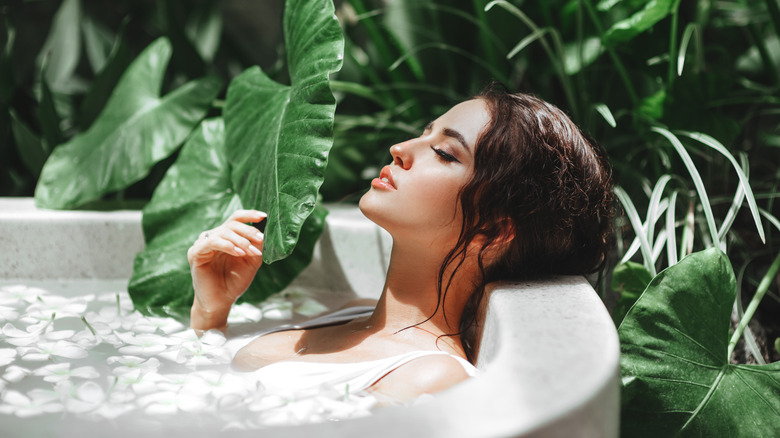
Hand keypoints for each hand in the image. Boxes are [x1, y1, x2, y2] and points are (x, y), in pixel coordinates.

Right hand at [187, 209, 265, 329]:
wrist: (221, 301)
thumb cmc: (235, 281)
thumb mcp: (251, 260)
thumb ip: (257, 245)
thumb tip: (265, 229)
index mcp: (226, 237)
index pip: (236, 219)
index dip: (249, 215)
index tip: (264, 216)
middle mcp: (213, 237)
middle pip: (232, 224)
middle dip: (248, 231)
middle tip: (261, 240)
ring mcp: (203, 244)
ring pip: (223, 232)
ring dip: (240, 240)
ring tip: (250, 251)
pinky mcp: (195, 253)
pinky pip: (212, 242)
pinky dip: (227, 245)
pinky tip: (238, 253)